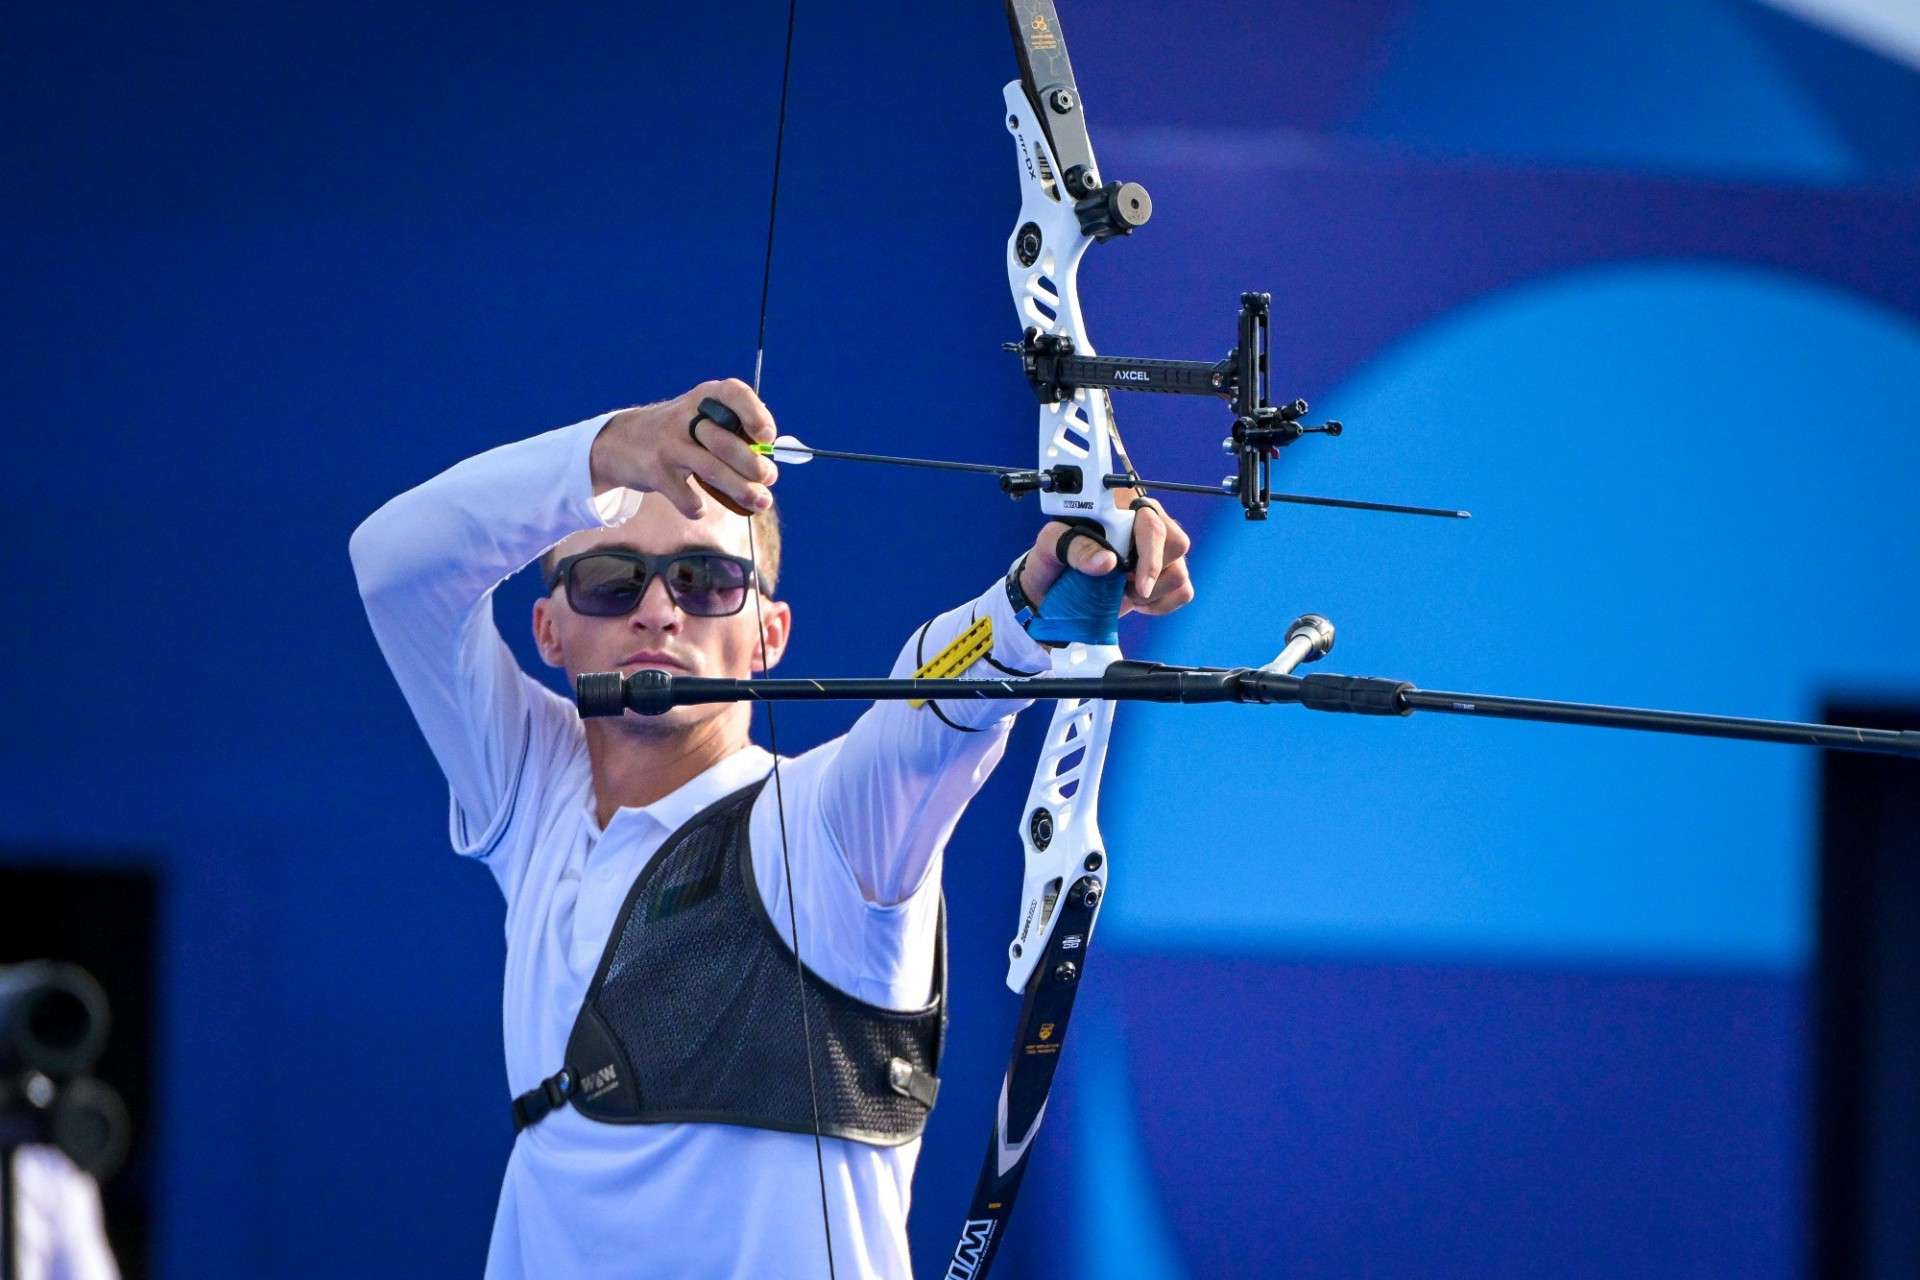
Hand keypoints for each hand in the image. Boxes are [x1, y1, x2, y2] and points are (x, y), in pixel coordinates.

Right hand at [590, 379, 779, 517]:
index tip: (767, 439)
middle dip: (754, 465)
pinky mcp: (655, 471)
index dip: (756, 415)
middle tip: (770, 478)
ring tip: (761, 502)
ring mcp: (669, 444)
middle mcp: (686, 416)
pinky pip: (684, 496)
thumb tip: (770, 462)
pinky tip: (701, 508)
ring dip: (742, 490)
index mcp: (705, 397)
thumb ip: (734, 433)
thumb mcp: (703, 417)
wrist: (622, 442)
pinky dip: (696, 506)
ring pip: (712, 470)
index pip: (734, 394)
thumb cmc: (680, 433)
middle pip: (727, 442)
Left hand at [1018, 499, 1194, 617]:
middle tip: (1119, 583)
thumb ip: (1075, 547)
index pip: (1152, 523)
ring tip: (1122, 592)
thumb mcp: (1050, 545)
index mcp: (1122, 509)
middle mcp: (1146, 525)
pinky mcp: (1164, 577)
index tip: (1136, 583)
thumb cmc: (1052, 559)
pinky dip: (1161, 605)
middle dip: (1150, 573)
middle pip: (1177, 544)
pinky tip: (1136, 601)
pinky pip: (1183, 591)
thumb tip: (1107, 561)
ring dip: (1152, 593)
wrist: (1050, 589)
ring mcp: (1159, 552)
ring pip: (1180, 572)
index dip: (1150, 556)